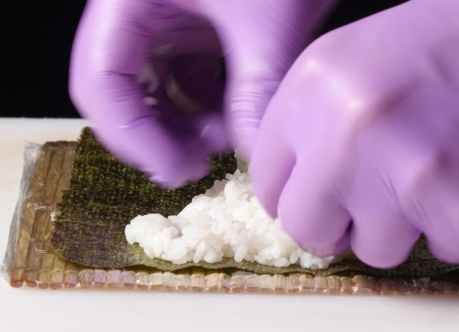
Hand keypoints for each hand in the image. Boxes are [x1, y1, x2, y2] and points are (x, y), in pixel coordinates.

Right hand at [69, 0, 334, 186]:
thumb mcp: (267, 21)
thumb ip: (255, 90)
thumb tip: (251, 157)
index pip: (100, 77)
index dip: (132, 135)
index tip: (178, 170)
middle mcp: (136, 10)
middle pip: (119, 89)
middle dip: (157, 135)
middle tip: (199, 167)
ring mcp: (164, 19)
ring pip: (153, 90)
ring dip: (183, 125)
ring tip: (226, 138)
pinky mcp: (194, 29)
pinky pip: (184, 80)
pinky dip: (205, 107)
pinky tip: (235, 118)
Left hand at [250, 0, 458, 266]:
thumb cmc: (446, 44)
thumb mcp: (350, 63)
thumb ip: (309, 126)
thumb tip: (293, 192)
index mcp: (311, 89)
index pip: (268, 183)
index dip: (294, 198)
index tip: (318, 200)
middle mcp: (347, 133)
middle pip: (307, 229)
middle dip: (337, 227)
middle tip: (371, 204)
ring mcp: (406, 174)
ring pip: (375, 250)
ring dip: (402, 226)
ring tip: (433, 176)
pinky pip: (441, 251)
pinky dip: (457, 226)